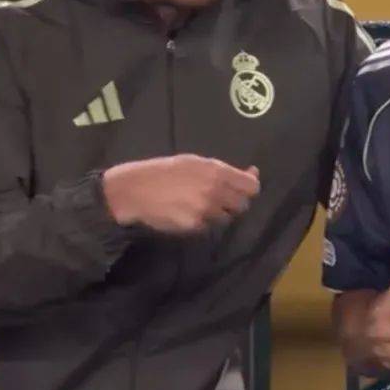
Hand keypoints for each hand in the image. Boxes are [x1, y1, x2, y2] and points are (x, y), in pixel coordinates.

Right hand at [102, 155, 259, 233]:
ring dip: (219, 213)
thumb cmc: (166, 171)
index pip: (251, 187)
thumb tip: (252, 172)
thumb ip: (224, 170)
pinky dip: (203, 222)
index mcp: (217, 172)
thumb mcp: (196, 162)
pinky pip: (208, 227)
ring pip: (226, 218)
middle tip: (221, 197)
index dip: (250, 188)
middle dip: (235, 202)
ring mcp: (205, 211)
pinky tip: (189, 212)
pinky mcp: (194, 226)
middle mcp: (215, 192)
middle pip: (242, 206)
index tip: (245, 187)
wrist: (137, 190)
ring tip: (201, 204)